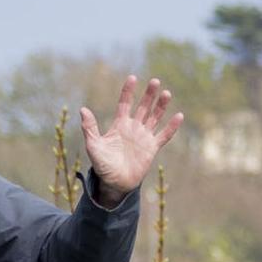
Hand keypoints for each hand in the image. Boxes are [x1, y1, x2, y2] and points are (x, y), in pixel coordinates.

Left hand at [78, 76, 184, 202]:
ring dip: (161, 106)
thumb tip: (83, 109)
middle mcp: (133, 128)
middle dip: (149, 95)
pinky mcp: (152, 148)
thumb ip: (90, 128)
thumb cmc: (102, 165)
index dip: (128, 91)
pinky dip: (171, 127)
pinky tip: (179, 116)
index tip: (133, 78)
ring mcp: (144, 137)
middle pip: (143, 107)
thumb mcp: (93, 145)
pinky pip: (164, 135)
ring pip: (155, 117)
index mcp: (119, 125)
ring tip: (167, 93)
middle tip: (155, 81)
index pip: (125, 103)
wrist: (115, 183)